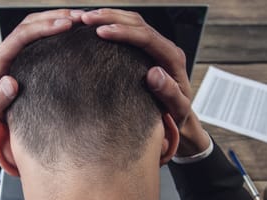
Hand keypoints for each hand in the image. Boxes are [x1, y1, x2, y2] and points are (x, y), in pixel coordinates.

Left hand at [0, 9, 83, 155]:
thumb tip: (11, 83)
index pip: (22, 36)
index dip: (44, 28)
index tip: (66, 25)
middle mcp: (4, 52)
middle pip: (29, 23)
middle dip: (55, 16)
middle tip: (81, 17)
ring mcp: (13, 52)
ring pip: (34, 24)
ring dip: (56, 17)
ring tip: (81, 18)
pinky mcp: (22, 55)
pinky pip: (38, 35)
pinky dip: (54, 27)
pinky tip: (72, 29)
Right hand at [81, 9, 209, 156]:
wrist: (180, 116)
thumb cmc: (178, 114)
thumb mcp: (177, 109)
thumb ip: (170, 93)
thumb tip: (154, 73)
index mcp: (173, 59)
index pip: (146, 38)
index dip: (123, 32)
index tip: (101, 32)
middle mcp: (165, 48)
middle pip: (137, 23)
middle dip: (111, 18)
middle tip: (86, 19)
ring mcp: (156, 46)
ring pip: (133, 22)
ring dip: (109, 16)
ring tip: (86, 18)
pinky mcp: (147, 49)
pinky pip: (130, 30)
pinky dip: (113, 23)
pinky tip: (97, 26)